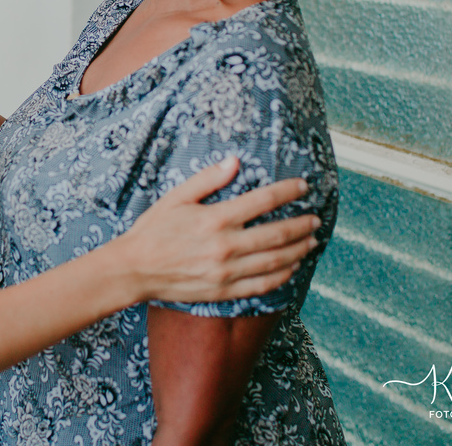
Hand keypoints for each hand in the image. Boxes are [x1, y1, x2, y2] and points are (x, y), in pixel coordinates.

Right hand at [119, 157, 320, 303]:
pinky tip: (292, 267)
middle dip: (302, 224)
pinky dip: (283, 275)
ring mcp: (227, 271)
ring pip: (275, 260)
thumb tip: (235, 162)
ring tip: (311, 241)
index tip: (303, 186)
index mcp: (215, 218)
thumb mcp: (176, 197)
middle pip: (277, 233)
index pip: (263, 201)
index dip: (288, 191)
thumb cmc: (153, 230)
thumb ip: (208, 179)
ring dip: (298, 249)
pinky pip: (262, 285)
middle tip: (316, 219)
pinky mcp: (224, 290)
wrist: (134, 270)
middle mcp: (225, 246)